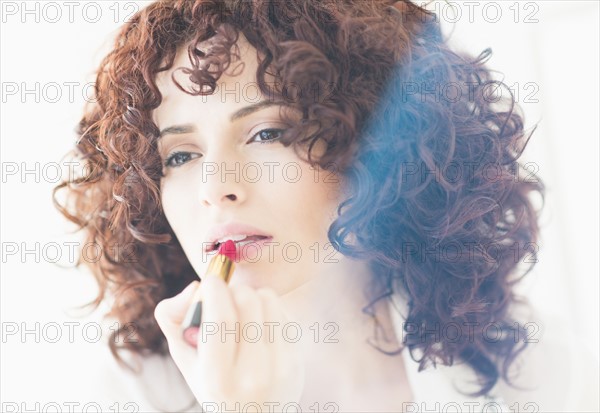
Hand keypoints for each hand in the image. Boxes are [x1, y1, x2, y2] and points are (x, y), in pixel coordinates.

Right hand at [154, 277, 305, 410]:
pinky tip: (257, 325)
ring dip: (251, 296)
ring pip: (267, 299)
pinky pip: (282, 311)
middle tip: (223, 299)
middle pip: (247, 300)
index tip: (209, 282)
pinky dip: (266, 308)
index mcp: (218, 378)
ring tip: (241, 313)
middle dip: (231, 290)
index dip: (214, 289)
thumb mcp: (185, 359)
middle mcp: (253, 374)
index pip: (221, 317)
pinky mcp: (297, 359)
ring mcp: (280, 367)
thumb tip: (194, 286)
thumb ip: (172, 319)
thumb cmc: (214, 383)